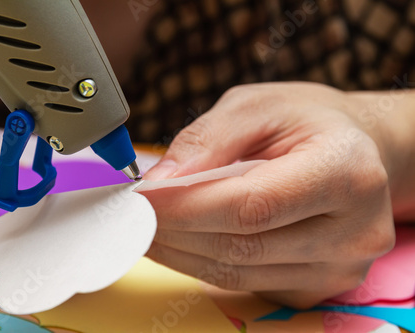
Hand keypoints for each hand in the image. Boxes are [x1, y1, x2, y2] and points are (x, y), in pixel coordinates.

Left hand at [141, 82, 413, 307]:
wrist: (357, 153)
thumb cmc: (308, 123)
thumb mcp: (258, 106)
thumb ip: (208, 139)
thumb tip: (162, 181)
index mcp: (346, 171)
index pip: (251, 204)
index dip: (186, 207)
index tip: (140, 199)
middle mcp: (355, 230)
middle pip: (241, 246)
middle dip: (175, 231)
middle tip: (134, 214)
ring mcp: (340, 268)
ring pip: (238, 274)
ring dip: (182, 253)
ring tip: (150, 227)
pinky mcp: (318, 287)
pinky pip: (247, 284)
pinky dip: (205, 264)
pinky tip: (184, 241)